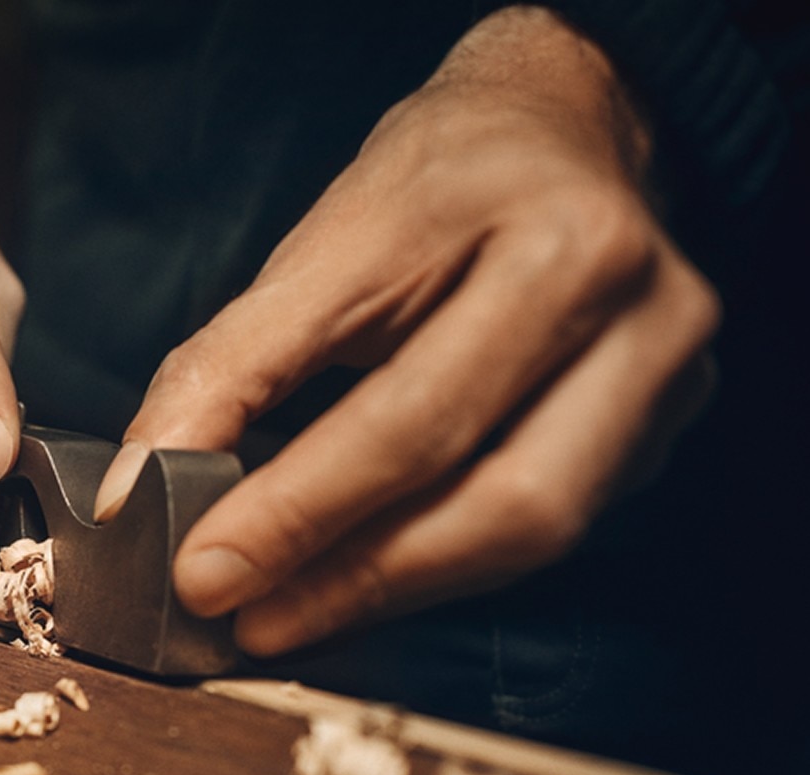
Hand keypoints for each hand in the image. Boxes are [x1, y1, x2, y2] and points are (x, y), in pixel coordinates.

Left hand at [94, 6, 718, 655]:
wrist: (564, 125)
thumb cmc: (435, 184)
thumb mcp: (322, 244)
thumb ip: (229, 366)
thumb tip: (142, 487)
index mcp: (545, 236)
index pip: (403, 407)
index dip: (293, 504)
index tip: (198, 569)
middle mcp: (633, 304)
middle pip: (494, 487)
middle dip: (350, 568)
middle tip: (241, 613)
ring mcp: (667, 369)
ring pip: (531, 527)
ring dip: (391, 586)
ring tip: (283, 613)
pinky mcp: (661, 423)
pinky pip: (543, 524)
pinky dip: (434, 561)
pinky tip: (355, 578)